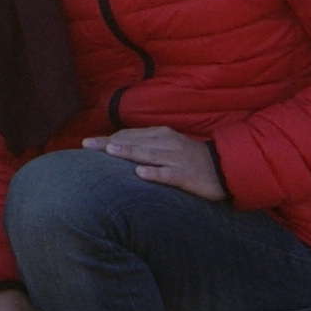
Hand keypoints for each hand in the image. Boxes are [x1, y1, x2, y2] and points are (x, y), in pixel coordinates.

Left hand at [84, 124, 224, 200]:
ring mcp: (176, 159)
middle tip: (87, 145)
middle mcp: (167, 143)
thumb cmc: (190, 158)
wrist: (223, 167)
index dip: (108, 139)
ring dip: (128, 152)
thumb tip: (118, 147)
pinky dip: (154, 173)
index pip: (129, 135)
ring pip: (149, 154)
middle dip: (109, 144)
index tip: (88, 143)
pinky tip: (140, 174)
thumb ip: (146, 145)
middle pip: (133, 142)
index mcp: (161, 135)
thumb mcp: (168, 146)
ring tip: (109, 152)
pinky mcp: (186, 175)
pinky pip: (168, 174)